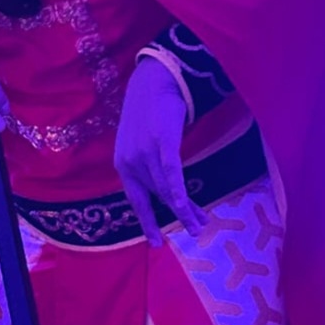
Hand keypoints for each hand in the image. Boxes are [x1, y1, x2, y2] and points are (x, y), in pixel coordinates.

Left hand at [114, 56, 205, 245]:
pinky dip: (178, 191)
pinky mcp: (162, 142)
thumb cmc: (148, 113)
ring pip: (167, 189)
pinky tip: (184, 207)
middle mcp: (130, 162)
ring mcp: (145, 152)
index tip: (155, 243)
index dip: (147, 222)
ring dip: (186, 208)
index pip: (136, 200)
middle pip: (158, 197)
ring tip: (202, 221)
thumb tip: (161, 188)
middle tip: (197, 229)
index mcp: (122, 165)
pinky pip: (171, 173)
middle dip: (179, 215)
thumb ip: (145, 166)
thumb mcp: (138, 143)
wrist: (154, 81)